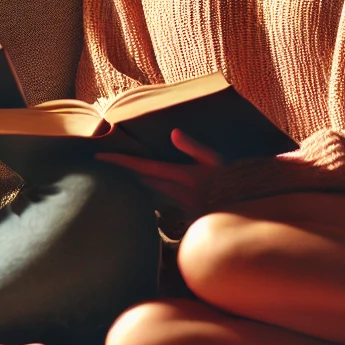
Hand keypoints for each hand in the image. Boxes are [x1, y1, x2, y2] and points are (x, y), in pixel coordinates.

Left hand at [96, 129, 222, 215]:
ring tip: (119, 171)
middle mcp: (177, 191)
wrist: (245, 211)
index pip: (144, 167)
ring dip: (137, 180)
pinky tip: (146, 186)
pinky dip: (153, 190)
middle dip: (124, 171)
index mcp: (182, 175)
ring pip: (152, 189)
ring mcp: (181, 203)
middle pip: (144, 179)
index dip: (121, 162)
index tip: (99, 156)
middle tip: (102, 162)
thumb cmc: (232, 180)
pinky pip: (164, 198)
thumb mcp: (216, 161)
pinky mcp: (186, 212)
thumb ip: (194, 147)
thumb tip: (173, 132)